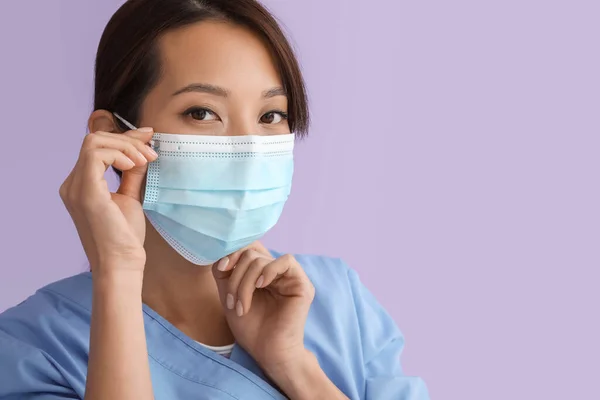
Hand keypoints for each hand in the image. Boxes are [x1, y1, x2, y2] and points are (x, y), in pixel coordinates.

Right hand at [59, 127, 157, 270]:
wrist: (121, 264)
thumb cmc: (125, 237)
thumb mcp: (130, 198)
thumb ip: (131, 175)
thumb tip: (140, 153)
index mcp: (81, 185)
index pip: (97, 148)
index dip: (124, 138)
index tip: (149, 137)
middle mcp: (72, 184)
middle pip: (94, 140)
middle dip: (127, 139)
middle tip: (151, 152)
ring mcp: (75, 188)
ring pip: (94, 142)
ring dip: (126, 146)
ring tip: (146, 160)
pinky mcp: (85, 192)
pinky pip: (96, 155)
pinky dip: (119, 154)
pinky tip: (135, 165)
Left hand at [212, 242, 314, 375]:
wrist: (266, 352)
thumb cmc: (250, 328)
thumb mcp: (229, 294)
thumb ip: (226, 272)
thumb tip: (222, 252)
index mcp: (262, 273)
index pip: (249, 249)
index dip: (234, 253)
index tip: (221, 268)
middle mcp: (277, 273)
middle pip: (252, 254)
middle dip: (236, 277)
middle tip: (231, 302)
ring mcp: (290, 277)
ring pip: (263, 260)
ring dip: (245, 283)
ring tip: (241, 306)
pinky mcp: (302, 284)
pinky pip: (287, 261)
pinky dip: (268, 270)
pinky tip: (260, 285)